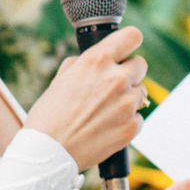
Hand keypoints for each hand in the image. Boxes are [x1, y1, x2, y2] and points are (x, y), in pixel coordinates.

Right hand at [25, 27, 147, 174]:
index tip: (125, 51)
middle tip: (112, 87)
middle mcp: (116, 79)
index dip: (129, 43)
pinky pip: (138, 117)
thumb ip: (83, 64)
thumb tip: (94, 59)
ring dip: (128, 98)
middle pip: (141, 64)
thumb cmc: (49, 115)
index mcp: (96, 61)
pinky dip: (127, 122)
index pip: (132, 36)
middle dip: (129, 73)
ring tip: (105, 111)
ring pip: (141, 93)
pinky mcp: (131, 126)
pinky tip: (107, 127)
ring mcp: (127, 104)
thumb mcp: (61, 79)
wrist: (48, 152)